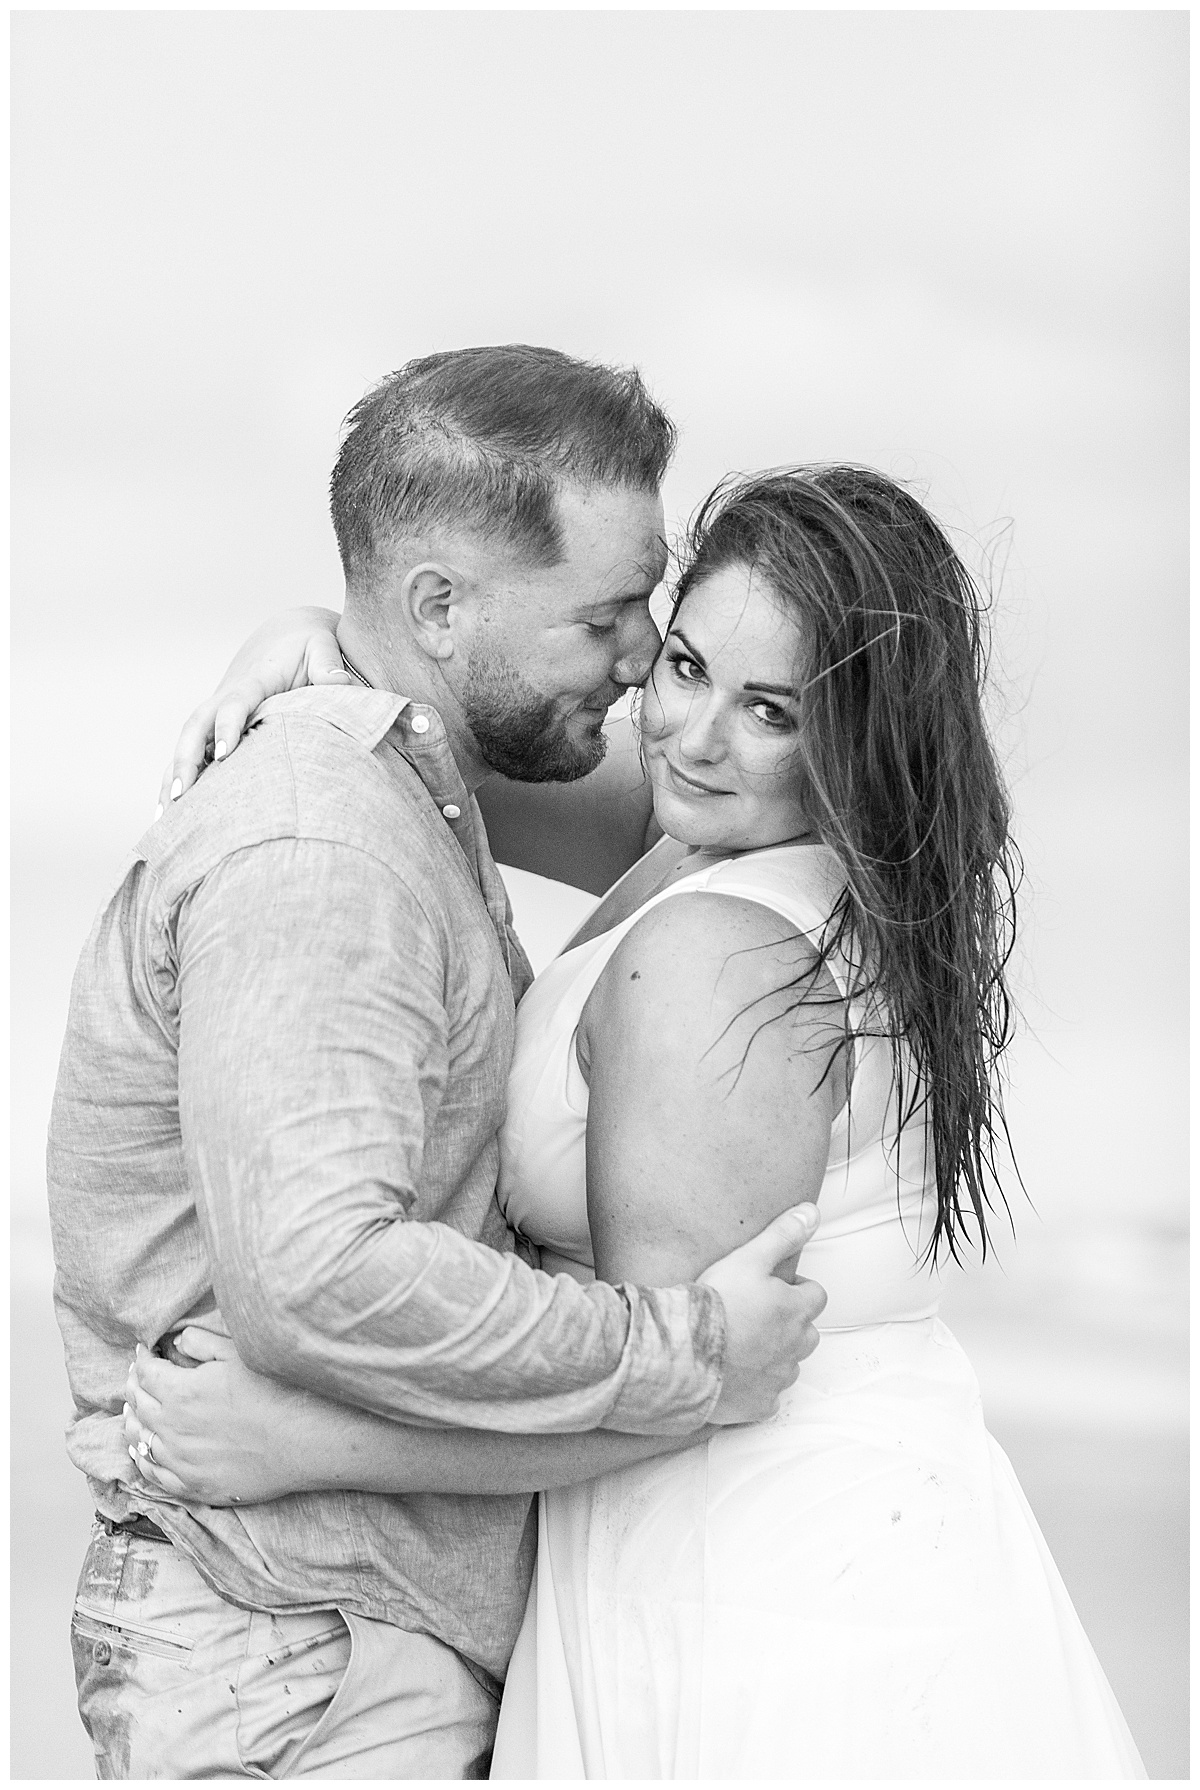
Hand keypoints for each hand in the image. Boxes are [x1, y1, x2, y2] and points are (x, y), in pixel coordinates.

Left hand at [123, 1336, 320, 1505]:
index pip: (146, 1373)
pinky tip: (142, 1451)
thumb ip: (201, 1344)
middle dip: (134, 1385)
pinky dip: (142, 1459)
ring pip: (140, 1441)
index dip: (142, 1358)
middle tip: (136, 1374)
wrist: (302, 1441)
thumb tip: (176, 1341)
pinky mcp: (193, 1486)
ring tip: (132, 1410)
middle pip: (138, 1404)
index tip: (144, 1350)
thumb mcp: (238, 1355)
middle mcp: (172, 1429)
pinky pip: (154, 1475)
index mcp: (180, 1393)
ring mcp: (180, 1462)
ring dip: (132, 1421)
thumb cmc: (275, 1393)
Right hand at [156, 606, 348, 812]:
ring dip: (173, 775)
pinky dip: (176, 779)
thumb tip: (339, 682)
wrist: (286, 638)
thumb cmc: (309, 647)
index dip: (228, 725)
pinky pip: (192, 752)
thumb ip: (329, 664)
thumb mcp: (323, 647)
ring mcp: (217, 710)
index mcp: (255, 679)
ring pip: (188, 741)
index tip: (227, 755)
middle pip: (198, 724)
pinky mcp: (215, 725)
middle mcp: (227, 694)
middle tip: (182, 796)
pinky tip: (170, 815)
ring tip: (165, 817)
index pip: (236, 701)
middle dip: (187, 760)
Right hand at [700, 1203, 826, 1425]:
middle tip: (757, 1316)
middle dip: (792, 1325)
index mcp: (795, 1310)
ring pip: (790, 1365)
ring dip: (776, 1356)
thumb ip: (782, 1235)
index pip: (816, 1296)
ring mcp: (778, 1378)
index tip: (776, 1288)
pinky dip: (758, 1388)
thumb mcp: (748, 1258)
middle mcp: (794, 1346)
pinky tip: (735, 1377)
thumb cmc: (716, 1303)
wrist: (684, 1353)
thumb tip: (812, 1212)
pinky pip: (769, 1397)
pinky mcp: (759, 1405)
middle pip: (808, 1334)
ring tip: (744, 1345)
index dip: (798, 1290)